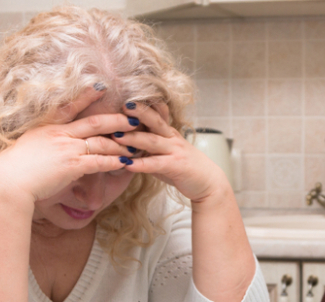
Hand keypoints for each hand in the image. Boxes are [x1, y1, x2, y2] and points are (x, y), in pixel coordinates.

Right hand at [0, 86, 138, 201]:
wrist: (7, 182)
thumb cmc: (12, 171)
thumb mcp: (27, 152)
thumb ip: (43, 149)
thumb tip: (51, 154)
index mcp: (48, 129)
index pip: (69, 108)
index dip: (86, 96)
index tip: (101, 87)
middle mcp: (60, 135)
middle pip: (94, 123)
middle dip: (116, 120)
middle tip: (133, 119)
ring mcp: (67, 149)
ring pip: (101, 142)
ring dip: (120, 145)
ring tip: (135, 146)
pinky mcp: (72, 165)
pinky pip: (100, 161)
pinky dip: (114, 162)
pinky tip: (126, 163)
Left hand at [113, 102, 229, 201]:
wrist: (208, 183)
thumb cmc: (183, 167)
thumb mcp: (167, 150)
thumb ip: (150, 143)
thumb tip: (127, 136)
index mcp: (168, 132)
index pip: (156, 113)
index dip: (142, 104)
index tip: (124, 95)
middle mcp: (172, 138)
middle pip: (155, 121)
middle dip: (138, 112)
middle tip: (121, 106)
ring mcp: (175, 151)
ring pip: (152, 141)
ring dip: (134, 138)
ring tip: (116, 136)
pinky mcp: (176, 166)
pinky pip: (156, 164)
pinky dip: (141, 164)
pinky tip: (127, 165)